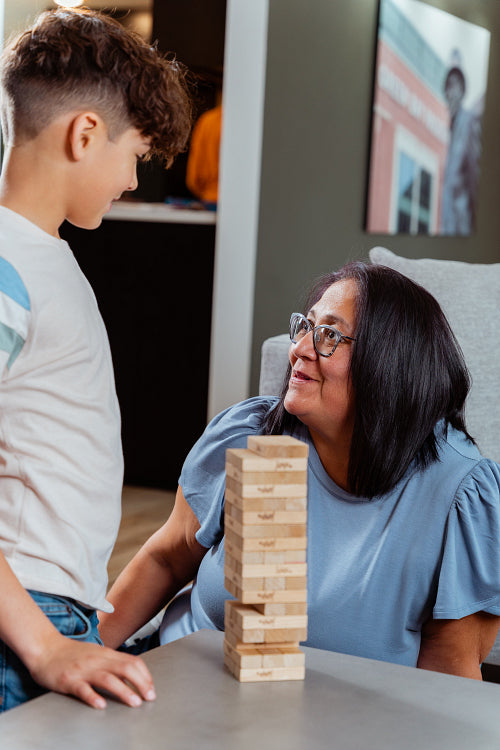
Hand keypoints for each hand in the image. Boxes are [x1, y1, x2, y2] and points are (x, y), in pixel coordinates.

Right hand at [29, 634, 155, 708]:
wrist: (45, 649)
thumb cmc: (72, 654)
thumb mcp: (96, 654)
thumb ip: (112, 663)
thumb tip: (132, 675)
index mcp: (106, 654)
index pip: (132, 661)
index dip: (145, 675)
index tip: (151, 688)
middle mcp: (97, 660)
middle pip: (125, 668)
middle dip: (141, 683)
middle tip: (149, 697)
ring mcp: (83, 670)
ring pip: (107, 679)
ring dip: (124, 691)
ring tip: (134, 702)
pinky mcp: (69, 680)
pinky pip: (82, 689)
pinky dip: (93, 697)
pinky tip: (101, 705)